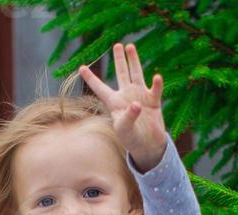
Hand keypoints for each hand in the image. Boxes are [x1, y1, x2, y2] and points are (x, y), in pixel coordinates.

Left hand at [79, 42, 167, 171]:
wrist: (148, 146)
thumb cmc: (131, 140)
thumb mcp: (124, 130)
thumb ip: (127, 117)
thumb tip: (136, 104)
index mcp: (114, 102)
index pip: (100, 88)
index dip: (91, 78)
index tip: (81, 67)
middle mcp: (126, 95)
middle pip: (121, 73)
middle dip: (119, 60)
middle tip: (117, 45)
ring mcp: (140, 96)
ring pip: (136, 74)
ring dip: (134, 61)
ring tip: (130, 46)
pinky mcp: (153, 101)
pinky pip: (155, 89)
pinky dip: (157, 84)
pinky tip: (157, 77)